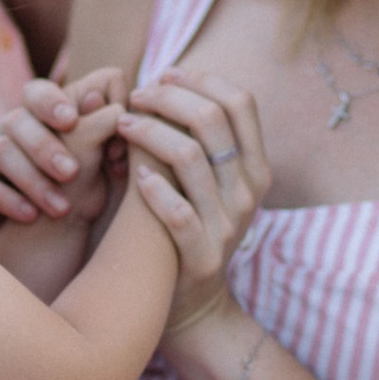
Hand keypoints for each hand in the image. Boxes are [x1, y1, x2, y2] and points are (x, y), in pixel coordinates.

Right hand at [0, 67, 126, 224]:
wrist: (51, 239)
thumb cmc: (83, 191)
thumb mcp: (103, 164)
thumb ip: (107, 132)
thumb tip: (103, 102)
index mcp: (45, 117)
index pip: (39, 92)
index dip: (52, 101)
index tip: (72, 120)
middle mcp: (15, 131)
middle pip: (17, 119)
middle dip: (44, 145)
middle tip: (71, 173)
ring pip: (0, 151)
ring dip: (33, 179)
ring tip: (62, 208)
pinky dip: (10, 200)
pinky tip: (31, 216)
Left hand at [117, 67, 269, 332]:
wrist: (192, 304)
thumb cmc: (188, 227)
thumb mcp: (208, 182)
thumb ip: (198, 138)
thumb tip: (166, 80)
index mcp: (255, 167)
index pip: (240, 101)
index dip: (201, 79)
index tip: (164, 74)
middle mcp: (248, 192)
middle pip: (213, 119)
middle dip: (167, 97)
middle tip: (135, 96)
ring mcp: (228, 224)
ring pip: (190, 156)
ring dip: (149, 132)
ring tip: (123, 125)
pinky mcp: (202, 256)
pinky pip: (178, 212)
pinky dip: (153, 188)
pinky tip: (133, 173)